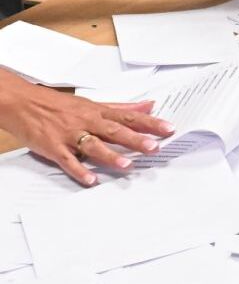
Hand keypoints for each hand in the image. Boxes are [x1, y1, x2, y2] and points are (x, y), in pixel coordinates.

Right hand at [0, 71, 173, 185]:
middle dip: (135, 139)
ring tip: (127, 165)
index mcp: (98, 112)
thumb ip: (122, 107)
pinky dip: (79, 170)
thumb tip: (149, 106)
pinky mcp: (54, 148)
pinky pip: (67, 160)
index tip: (168, 129)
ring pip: (92, 145)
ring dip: (110, 155)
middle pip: (114, 131)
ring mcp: (70, 135)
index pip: (129, 117)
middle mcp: (87, 122)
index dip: (150, 123)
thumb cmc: (60, 105)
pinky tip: (91, 180)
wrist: (24, 103)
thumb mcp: (93, 103)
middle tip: (154, 147)